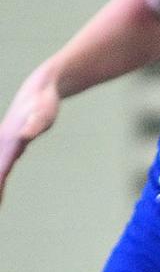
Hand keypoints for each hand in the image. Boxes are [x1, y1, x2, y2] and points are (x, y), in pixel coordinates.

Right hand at [0, 76, 59, 203]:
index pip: (0, 171)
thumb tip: (25, 135)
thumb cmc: (43, 103)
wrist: (39, 89)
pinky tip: (1, 182)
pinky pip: (3, 163)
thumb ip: (33, 126)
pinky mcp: (13, 142)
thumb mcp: (42, 115)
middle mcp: (3, 144)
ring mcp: (6, 143)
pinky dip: (1, 175)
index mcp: (9, 143)